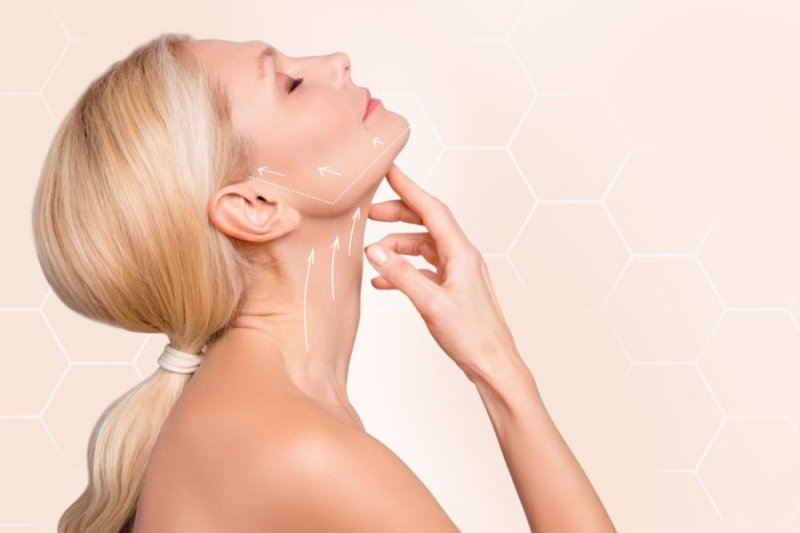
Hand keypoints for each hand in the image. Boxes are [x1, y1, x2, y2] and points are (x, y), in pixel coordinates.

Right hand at [364, 164, 519, 381]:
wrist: (493, 365)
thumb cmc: (472, 336)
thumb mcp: (431, 304)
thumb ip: (401, 275)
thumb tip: (375, 250)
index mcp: (462, 253)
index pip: (432, 209)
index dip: (409, 187)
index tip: (389, 170)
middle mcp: (461, 257)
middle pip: (426, 222)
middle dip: (397, 214)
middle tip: (369, 213)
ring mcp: (457, 272)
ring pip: (422, 246)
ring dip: (396, 246)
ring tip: (371, 253)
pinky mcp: (452, 288)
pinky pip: (423, 268)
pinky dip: (403, 269)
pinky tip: (383, 281)